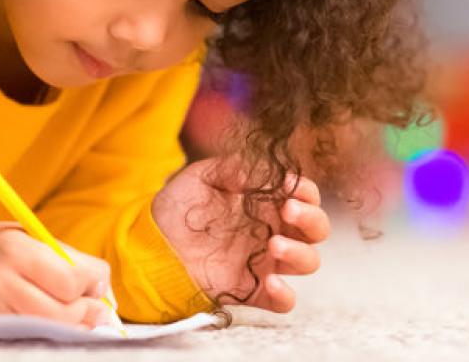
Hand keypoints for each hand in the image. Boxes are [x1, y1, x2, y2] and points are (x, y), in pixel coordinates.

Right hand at [0, 221, 111, 327]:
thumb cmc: (10, 248)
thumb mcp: (39, 240)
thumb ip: (74, 262)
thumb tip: (104, 293)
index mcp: (17, 251)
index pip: (69, 281)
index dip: (92, 285)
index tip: (97, 283)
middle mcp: (1, 282)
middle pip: (61, 312)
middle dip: (88, 312)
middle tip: (98, 309)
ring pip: (49, 329)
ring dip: (75, 326)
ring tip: (82, 316)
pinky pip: (33, 335)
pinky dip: (54, 332)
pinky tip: (60, 323)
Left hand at [152, 158, 330, 312]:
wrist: (152, 243)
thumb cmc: (179, 207)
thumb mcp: (202, 176)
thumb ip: (233, 168)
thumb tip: (262, 173)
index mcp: (267, 203)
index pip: (305, 196)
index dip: (306, 190)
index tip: (289, 186)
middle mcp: (274, 231)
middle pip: (316, 229)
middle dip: (311, 218)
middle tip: (287, 210)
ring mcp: (265, 262)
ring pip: (308, 261)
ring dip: (300, 252)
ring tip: (273, 244)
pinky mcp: (251, 290)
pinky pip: (284, 301)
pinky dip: (286, 294)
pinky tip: (272, 282)